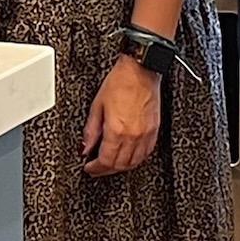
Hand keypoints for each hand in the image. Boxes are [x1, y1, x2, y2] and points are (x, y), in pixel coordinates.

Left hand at [80, 58, 162, 175]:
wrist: (141, 70)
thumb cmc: (120, 82)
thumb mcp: (98, 105)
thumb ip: (91, 130)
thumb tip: (85, 147)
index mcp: (117, 130)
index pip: (105, 160)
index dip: (95, 168)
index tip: (89, 168)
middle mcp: (133, 135)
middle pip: (120, 165)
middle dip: (106, 170)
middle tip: (97, 168)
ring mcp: (146, 134)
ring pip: (134, 162)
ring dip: (121, 167)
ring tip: (111, 163)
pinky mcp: (154, 130)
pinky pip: (146, 153)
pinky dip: (136, 158)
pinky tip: (128, 155)